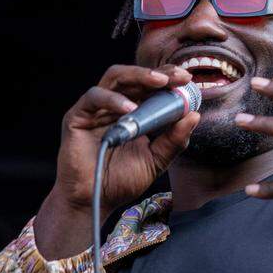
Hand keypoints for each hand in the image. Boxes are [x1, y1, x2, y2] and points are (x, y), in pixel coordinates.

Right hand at [34, 64, 199, 258]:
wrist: (94, 199)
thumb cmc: (122, 180)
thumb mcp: (156, 160)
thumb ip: (174, 140)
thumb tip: (195, 116)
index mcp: (135, 112)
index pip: (152, 87)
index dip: (169, 79)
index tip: (189, 80)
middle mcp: (115, 106)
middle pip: (136, 77)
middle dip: (159, 73)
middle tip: (179, 76)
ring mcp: (96, 110)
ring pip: (115, 77)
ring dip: (139, 76)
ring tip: (160, 82)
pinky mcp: (78, 116)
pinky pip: (94, 97)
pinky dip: (113, 99)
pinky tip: (130, 109)